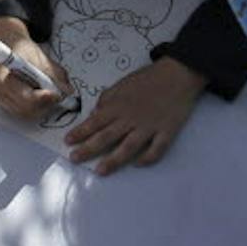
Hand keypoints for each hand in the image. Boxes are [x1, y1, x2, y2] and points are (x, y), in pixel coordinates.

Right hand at [0, 14, 74, 120]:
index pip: (25, 98)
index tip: (57, 94)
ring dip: (41, 105)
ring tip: (48, 90)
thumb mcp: (40, 57)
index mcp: (1, 80)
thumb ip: (55, 75)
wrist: (8, 43)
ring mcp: (0, 99)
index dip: (44, 98)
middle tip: (57, 93)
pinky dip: (35, 105)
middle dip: (45, 104)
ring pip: (26, 113)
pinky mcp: (4, 103)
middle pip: (27, 109)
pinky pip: (23, 111)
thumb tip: (68, 90)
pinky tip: (39, 93)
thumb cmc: (21, 48)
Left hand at [64, 55, 207, 174]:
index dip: (80, 132)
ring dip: (113, 160)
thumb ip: (107, 100)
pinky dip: (147, 158)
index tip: (67, 142)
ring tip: (100, 171)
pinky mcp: (167, 132)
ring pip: (128, 148)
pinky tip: (137, 164)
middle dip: (88, 149)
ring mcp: (149, 126)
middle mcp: (131, 118)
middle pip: (106, 137)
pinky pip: (157, 149)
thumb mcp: (122, 84)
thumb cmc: (148, 79)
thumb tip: (95, 114)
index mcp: (118, 106)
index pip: (94, 122)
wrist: (178, 74)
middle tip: (74, 159)